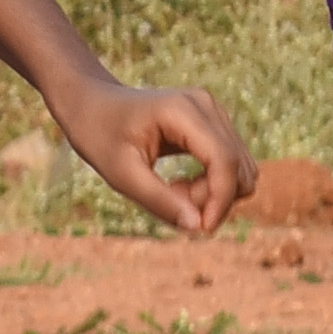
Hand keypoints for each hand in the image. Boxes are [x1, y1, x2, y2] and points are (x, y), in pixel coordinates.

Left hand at [60, 79, 247, 236]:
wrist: (92, 104)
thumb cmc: (99, 135)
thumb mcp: (120, 174)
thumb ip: (158, 200)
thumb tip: (198, 226)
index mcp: (183, 111)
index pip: (223, 161)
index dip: (219, 201)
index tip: (201, 229)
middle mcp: (207, 106)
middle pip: (237, 168)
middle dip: (212, 198)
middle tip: (170, 199)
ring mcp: (214, 113)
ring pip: (240, 169)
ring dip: (212, 193)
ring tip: (172, 190)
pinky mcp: (214, 125)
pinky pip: (231, 165)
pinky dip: (212, 185)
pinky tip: (179, 184)